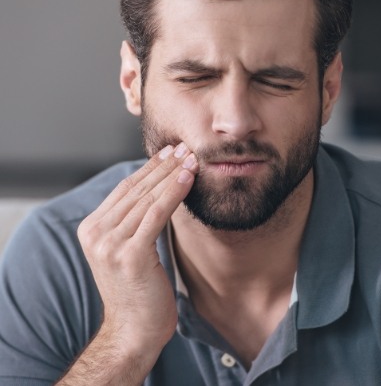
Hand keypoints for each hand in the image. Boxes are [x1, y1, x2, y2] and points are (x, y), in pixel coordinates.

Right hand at [77, 143, 197, 359]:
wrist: (133, 331)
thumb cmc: (138, 289)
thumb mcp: (128, 248)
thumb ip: (132, 220)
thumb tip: (157, 187)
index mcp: (91, 228)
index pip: (124, 189)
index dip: (149, 168)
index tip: (169, 152)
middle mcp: (95, 233)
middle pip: (136, 189)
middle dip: (163, 166)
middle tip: (184, 147)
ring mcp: (110, 244)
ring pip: (147, 198)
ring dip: (172, 175)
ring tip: (191, 158)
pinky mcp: (130, 254)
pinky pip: (156, 214)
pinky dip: (173, 193)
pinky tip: (188, 178)